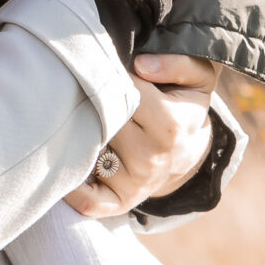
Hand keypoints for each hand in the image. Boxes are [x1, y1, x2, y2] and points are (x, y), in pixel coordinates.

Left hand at [65, 53, 221, 217]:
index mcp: (168, 124)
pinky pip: (89, 201)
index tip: (106, 68)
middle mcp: (150, 157)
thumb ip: (177, 63)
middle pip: (100, 120)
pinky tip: (67, 166)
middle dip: (89, 102)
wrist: (190, 150)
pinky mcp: (121, 201)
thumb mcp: (196, 78)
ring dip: (79, 135)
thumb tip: (141, 65)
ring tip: (80, 120)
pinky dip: (72, 190)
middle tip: (85, 92)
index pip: (120, 90)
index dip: (109, 74)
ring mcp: (135, 182)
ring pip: (89, 151)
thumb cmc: (185, 106)